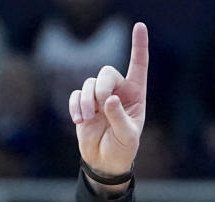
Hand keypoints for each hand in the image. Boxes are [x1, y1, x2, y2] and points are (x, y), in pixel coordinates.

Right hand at [68, 22, 148, 184]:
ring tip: (89, 119)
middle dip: (100, 86)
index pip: (138, 66)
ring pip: (88, 83)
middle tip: (100, 104)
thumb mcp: (127, 136)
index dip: (138, 46)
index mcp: (136, 95)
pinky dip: (76, 106)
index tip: (139, 26)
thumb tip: (108, 99)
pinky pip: (75, 95)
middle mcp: (118, 92)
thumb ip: (118, 117)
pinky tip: (79, 121)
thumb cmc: (123, 149)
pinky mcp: (83, 104)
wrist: (105, 162)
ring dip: (86, 100)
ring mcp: (99, 97)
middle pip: (106, 72)